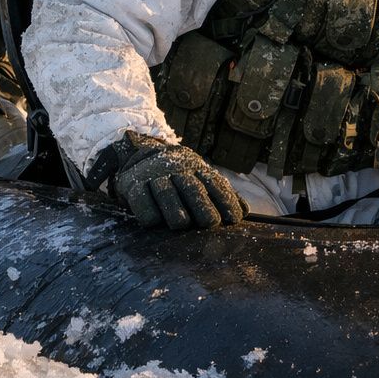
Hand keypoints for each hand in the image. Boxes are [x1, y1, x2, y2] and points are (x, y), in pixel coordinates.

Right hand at [87, 131, 246, 229]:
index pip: (214, 185)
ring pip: (166, 192)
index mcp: (197, 168)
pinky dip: (147, 210)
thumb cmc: (178, 175)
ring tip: (181, 223)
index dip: (225, 201)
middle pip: (191, 188)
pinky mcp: (133, 184)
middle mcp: (177, 169)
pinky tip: (153, 221)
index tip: (234, 219)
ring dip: (174, 208)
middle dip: (202, 205)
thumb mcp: (199, 176)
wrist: (140, 154)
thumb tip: (245, 211)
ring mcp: (155, 175)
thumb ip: (220, 193)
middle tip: (210, 222)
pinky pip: (140, 198)